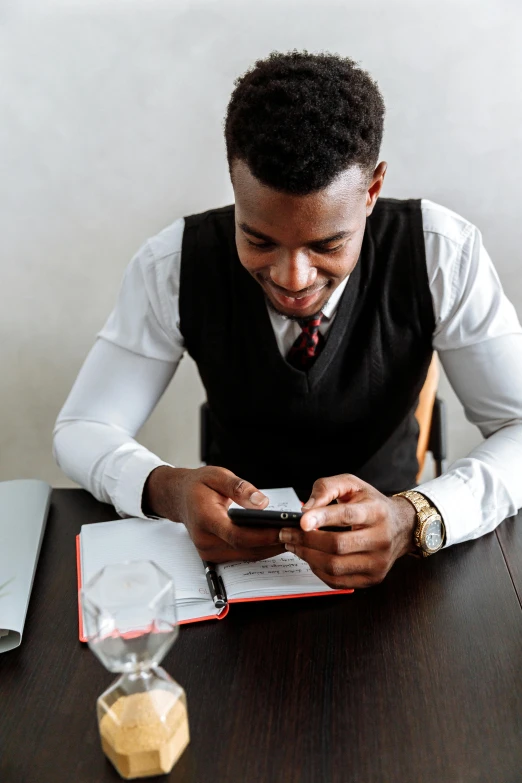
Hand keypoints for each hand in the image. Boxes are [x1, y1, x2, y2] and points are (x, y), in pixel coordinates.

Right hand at [143, 465, 284, 562]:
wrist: (179, 498)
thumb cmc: (198, 485)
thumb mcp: (217, 475)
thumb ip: (239, 488)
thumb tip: (262, 502)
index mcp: (204, 519)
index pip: (237, 535)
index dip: (262, 536)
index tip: (284, 530)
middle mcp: (205, 540)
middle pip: (245, 549)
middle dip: (273, 543)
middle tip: (298, 533)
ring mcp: (208, 551)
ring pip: (245, 555)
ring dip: (269, 548)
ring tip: (292, 536)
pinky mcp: (214, 555)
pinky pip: (241, 555)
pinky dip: (260, 548)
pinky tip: (276, 539)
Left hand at [278, 474, 416, 588]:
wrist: (401, 527)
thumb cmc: (372, 504)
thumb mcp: (352, 485)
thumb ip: (327, 488)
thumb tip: (306, 510)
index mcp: (377, 512)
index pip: (347, 515)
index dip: (322, 518)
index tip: (301, 521)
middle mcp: (381, 539)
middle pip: (337, 545)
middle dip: (306, 540)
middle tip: (286, 533)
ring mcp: (378, 562)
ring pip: (335, 566)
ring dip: (307, 556)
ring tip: (294, 545)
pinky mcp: (373, 578)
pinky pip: (337, 581)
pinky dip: (317, 570)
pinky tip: (310, 557)